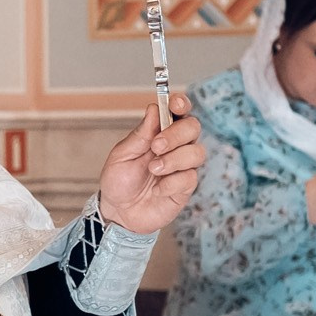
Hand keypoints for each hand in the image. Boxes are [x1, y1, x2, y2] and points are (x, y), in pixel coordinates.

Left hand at [98, 95, 205, 234]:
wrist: (119, 212)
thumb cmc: (119, 181)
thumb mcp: (122, 155)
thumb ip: (140, 134)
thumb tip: (154, 108)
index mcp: (159, 132)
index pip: (179, 111)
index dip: (181, 103)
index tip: (175, 104)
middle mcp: (175, 146)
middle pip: (193, 127)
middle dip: (176, 134)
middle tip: (156, 146)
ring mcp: (183, 166)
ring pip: (196, 152)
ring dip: (174, 160)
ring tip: (153, 170)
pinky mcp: (185, 187)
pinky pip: (190, 178)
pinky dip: (171, 182)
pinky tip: (158, 189)